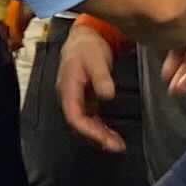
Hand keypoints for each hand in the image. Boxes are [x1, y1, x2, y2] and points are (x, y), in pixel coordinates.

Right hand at [57, 20, 125, 152]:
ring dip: (99, 135)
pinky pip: (89, 118)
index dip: (88, 130)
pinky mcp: (84, 99)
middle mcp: (69, 98)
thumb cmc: (87, 48)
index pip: (74, 116)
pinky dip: (100, 128)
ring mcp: (76, 100)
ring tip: (118, 144)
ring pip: (84, 124)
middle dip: (96, 138)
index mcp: (68, 89)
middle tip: (117, 146)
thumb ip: (101, 77)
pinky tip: (111, 134)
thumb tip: (108, 95)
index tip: (105, 139)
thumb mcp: (96, 59)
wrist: (83, 39)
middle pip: (79, 125)